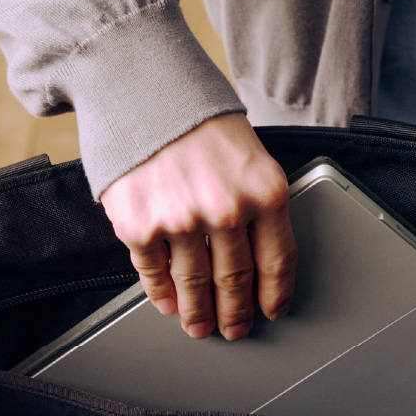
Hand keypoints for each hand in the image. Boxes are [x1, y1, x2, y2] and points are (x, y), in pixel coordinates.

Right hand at [100, 112, 296, 340]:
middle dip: (236, 312)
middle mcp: (225, 210)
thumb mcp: (253, 159)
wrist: (145, 87)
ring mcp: (180, 219)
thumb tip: (260, 263)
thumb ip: (260, 208)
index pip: (277, 262)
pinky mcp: (138, 222)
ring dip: (199, 313)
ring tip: (200, 327)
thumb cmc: (203, 124)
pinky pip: (154, 272)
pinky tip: (168, 305)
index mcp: (265, 194)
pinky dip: (162, 294)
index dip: (275, 294)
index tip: (271, 311)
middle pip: (236, 280)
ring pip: (195, 284)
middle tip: (234, 328)